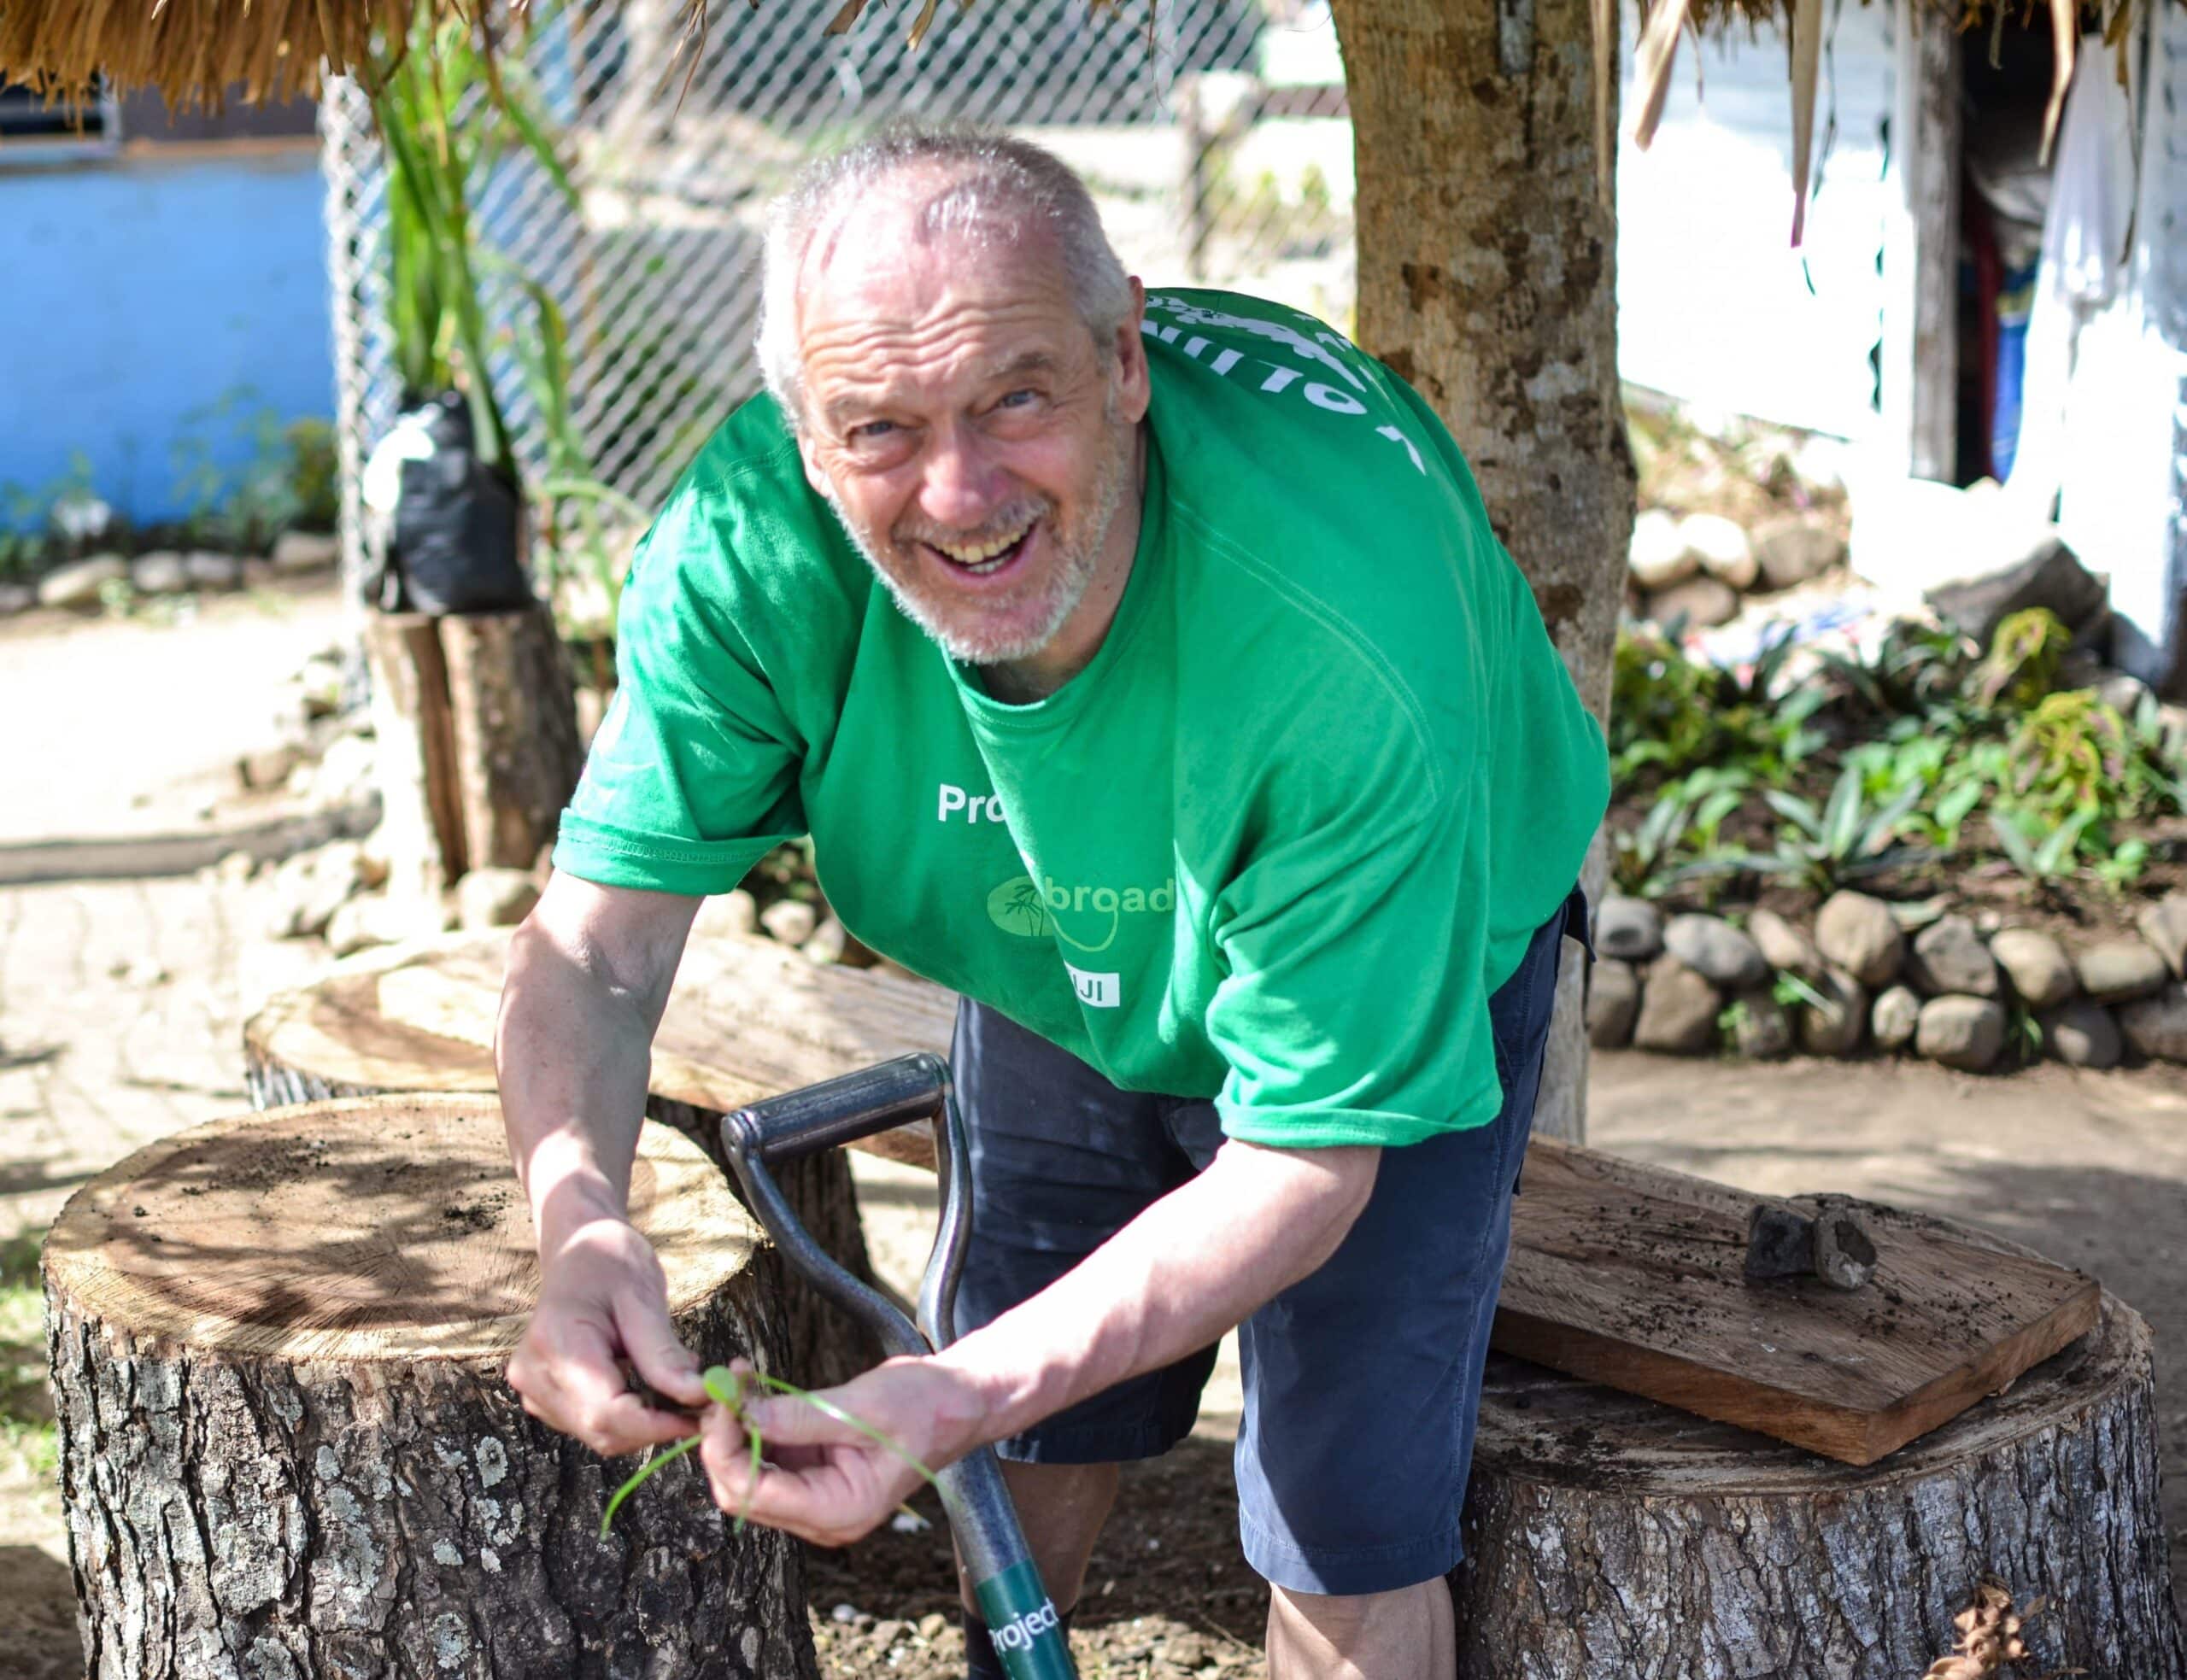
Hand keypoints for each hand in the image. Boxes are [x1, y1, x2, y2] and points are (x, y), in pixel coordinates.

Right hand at [506, 1217, 708, 1455]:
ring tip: (675, 1389)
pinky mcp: (544, 1397)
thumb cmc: (610, 1262)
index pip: (605, 1412)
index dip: (656, 1426)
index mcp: (557, 1344)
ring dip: (643, 1424)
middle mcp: (535, 1375)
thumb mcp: (643, 1298)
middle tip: (700, 1405)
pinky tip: (648, 1389)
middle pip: (602, 1430)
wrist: (578, 1251)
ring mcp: (535, 1389)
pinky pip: (591, 1424)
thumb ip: (664, 1354)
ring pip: (599, 1434)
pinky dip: (627, 1417)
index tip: (700, 1417)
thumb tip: (698, 1396)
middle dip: (655, 1427)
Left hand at [698, 1356, 993, 1546]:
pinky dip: (753, 1425)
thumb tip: (739, 1411)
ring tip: (737, 1378)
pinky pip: (767, 1456)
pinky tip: (752, 1390)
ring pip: (747, 1473)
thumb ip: (799, 1416)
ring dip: (734, 1429)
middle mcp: (822, 1516)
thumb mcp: (862, 1406)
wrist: (960, 1400)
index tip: (724, 1395)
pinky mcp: (815, 1473)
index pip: (752, 1492)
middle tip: (724, 1383)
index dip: (725, 1447)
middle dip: (722, 1439)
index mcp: (839, 1511)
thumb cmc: (926, 1405)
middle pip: (741, 1490)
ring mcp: (816, 1497)